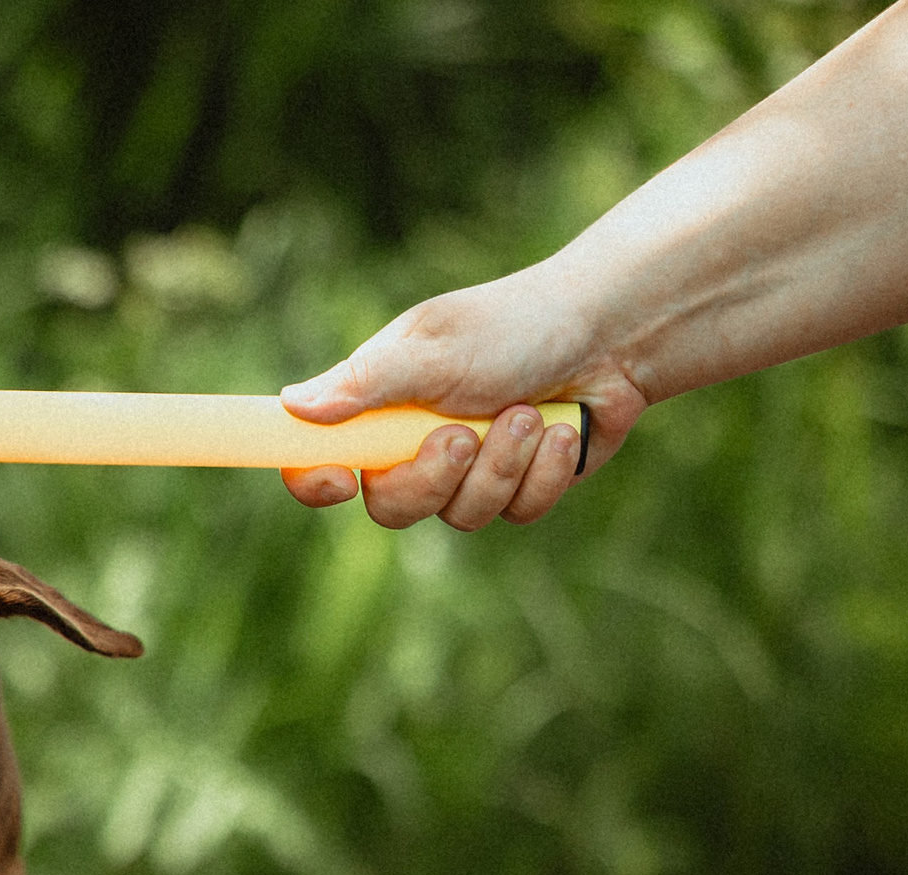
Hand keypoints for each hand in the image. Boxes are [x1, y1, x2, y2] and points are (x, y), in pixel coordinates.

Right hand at [276, 274, 646, 528]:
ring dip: (501, 465)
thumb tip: (293, 405)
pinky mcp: (520, 488)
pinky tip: (560, 430)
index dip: (315, 480)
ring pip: (461, 515)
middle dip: (434, 477)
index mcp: (380, 406)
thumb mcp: (434, 350)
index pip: (319, 458)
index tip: (340, 480)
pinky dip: (541, 473)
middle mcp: (416, 444)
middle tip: (463, 434)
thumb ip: (365, 384)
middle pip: (391, 507)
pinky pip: (516, 514)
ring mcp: (469, 472)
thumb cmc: (517, 326)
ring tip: (530, 413)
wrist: (614, 332)